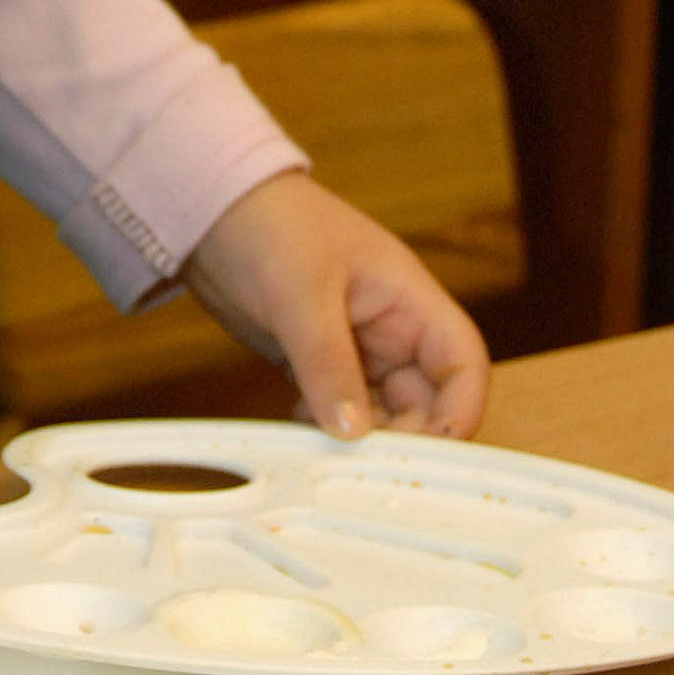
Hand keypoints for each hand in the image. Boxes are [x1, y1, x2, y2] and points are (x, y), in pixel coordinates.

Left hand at [182, 172, 489, 440]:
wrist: (210, 211)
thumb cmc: (268, 225)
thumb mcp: (301, 292)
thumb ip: (328, 364)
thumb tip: (353, 432)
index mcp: (409, 299)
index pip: (463, 363)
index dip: (461, 411)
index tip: (433, 452)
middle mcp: (392, 330)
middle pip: (427, 402)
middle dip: (405, 438)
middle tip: (363, 463)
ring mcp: (357, 349)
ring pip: (384, 414)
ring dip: (363, 440)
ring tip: (325, 444)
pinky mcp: (320, 365)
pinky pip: (342, 411)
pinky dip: (330, 429)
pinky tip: (301, 423)